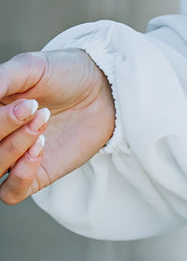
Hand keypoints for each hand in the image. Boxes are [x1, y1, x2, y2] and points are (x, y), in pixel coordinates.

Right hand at [0, 49, 115, 204]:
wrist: (102, 90)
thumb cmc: (64, 74)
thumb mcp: (29, 67)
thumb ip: (1, 80)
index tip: (24, 100)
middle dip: (4, 126)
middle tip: (34, 107)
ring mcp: (14, 159)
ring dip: (14, 147)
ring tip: (42, 120)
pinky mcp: (37, 176)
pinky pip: (10, 193)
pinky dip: (20, 174)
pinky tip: (40, 148)